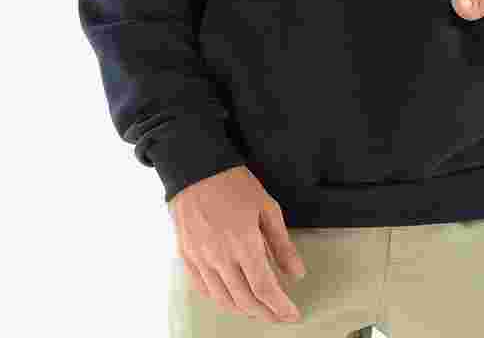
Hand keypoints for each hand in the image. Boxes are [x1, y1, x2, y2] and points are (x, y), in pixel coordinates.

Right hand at [168, 165, 307, 323]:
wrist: (195, 169)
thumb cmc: (232, 184)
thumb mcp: (267, 208)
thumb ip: (282, 245)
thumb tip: (296, 273)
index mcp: (244, 243)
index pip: (264, 288)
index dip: (280, 307)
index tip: (292, 314)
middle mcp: (220, 256)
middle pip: (245, 300)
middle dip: (266, 313)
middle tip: (278, 315)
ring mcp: (200, 258)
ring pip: (223, 299)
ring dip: (243, 310)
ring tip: (258, 309)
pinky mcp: (187, 256)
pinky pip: (203, 289)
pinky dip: (220, 299)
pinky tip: (232, 297)